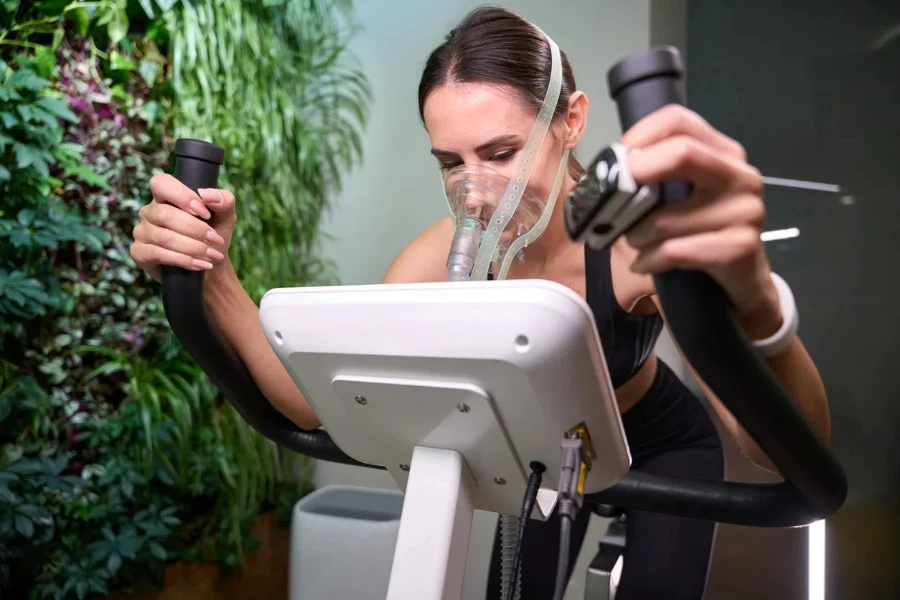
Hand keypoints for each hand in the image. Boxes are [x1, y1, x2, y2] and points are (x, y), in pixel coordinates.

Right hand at [131, 174, 235, 281]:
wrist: (210, 265)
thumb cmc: (214, 235)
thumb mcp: (225, 217)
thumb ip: (224, 201)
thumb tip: (207, 194)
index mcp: (166, 197)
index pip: (162, 183)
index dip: (183, 197)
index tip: (206, 214)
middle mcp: (150, 212)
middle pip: (165, 215)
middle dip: (195, 230)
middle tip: (216, 241)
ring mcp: (142, 232)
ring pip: (163, 237)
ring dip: (193, 248)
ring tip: (212, 255)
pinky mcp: (139, 253)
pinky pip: (158, 254)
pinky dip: (183, 260)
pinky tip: (200, 264)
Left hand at [621, 105, 781, 338]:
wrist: (741, 283)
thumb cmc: (699, 236)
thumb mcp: (679, 199)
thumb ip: (653, 178)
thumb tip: (605, 173)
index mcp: (722, 153)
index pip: (679, 121)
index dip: (639, 136)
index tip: (615, 163)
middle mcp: (739, 174)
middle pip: (681, 153)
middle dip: (634, 177)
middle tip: (611, 201)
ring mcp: (745, 209)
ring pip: (666, 217)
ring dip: (636, 236)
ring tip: (635, 244)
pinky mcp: (740, 246)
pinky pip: (673, 250)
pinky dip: (648, 259)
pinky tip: (644, 263)